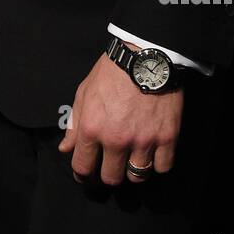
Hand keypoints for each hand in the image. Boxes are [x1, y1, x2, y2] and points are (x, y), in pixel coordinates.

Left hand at [58, 45, 183, 184]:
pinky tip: (152, 153)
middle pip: (111, 178)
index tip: (86, 173)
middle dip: (109, 174)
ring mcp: (143, 140)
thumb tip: (65, 148)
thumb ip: (74, 123)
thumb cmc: (111, 72)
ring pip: (137, 177)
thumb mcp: (84, 93)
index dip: (82, 174)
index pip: (82, 167)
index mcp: (91, 128)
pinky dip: (157, 164)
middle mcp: (116, 139)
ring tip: (132, 160)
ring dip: (133, 171)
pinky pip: (162, 167)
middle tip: (111, 166)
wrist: (145, 55)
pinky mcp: (167, 137)